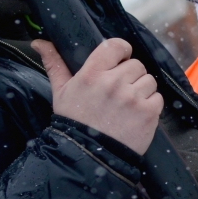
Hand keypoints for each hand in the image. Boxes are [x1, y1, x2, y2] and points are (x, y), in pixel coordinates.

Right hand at [34, 38, 162, 154]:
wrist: (88, 155)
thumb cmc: (74, 122)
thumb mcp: (60, 92)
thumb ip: (54, 64)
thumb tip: (39, 42)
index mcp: (92, 74)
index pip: (117, 45)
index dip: (122, 50)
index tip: (120, 59)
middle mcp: (114, 83)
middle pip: (136, 64)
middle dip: (130, 75)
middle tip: (119, 90)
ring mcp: (133, 98)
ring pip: (149, 80)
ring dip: (141, 89)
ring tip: (127, 103)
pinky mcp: (148, 113)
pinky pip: (157, 98)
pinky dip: (150, 104)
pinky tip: (135, 114)